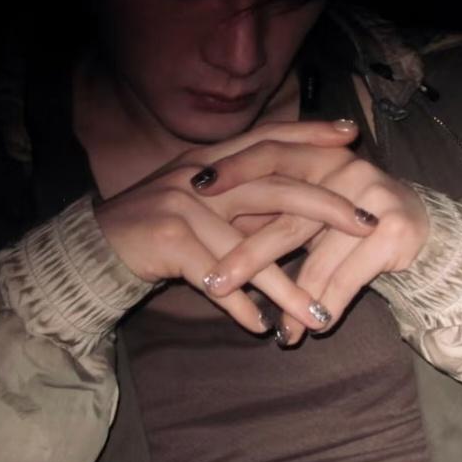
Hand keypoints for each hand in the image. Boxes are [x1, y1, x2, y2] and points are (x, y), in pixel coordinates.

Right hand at [92, 119, 380, 334]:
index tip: (351, 134)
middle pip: (274, 187)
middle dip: (326, 207)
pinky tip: (261, 328)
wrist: (94, 248)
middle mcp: (201, 176)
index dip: (309, 134)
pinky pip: (216, 280)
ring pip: (250, 249)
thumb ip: (242, 200)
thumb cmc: (156, 227)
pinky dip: (239, 307)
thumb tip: (299, 212)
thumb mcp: (200, 200)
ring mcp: (184, 206)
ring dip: (285, 287)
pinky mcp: (169, 241)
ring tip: (317, 314)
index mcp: (211, 160)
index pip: (268, 139)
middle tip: (367, 224)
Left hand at [192, 141, 429, 343]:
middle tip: (214, 282)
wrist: (431, 235)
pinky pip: (348, 277)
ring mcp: (371, 198)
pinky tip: (312, 328)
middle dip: (248, 256)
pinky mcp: (393, 230)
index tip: (194, 189)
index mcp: (319, 156)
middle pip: (287, 218)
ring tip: (274, 329)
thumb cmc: (357, 224)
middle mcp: (345, 169)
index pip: (269, 154)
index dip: (233, 169)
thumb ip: (275, 210)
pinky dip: (327, 306)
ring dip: (292, 299)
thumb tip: (213, 237)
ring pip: (317, 258)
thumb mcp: (315, 209)